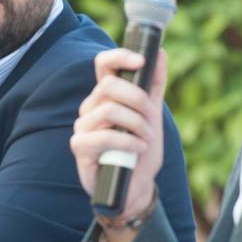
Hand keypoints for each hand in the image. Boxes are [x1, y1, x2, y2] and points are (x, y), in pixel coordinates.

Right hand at [69, 48, 167, 241]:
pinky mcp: (80, 147)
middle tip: (151, 118)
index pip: (104, 64)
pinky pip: (103, 136)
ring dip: (136, 124)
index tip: (142, 61)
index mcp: (106, 96)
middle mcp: (91, 107)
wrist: (135, 188)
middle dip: (138, 100)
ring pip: (109, 110)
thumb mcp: (152, 115)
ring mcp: (83, 127)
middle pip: (109, 86)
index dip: (120, 57)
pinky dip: (127, 141)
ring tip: (146, 139)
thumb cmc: (140, 151)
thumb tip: (161, 53)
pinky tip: (138, 149)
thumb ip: (154, 85)